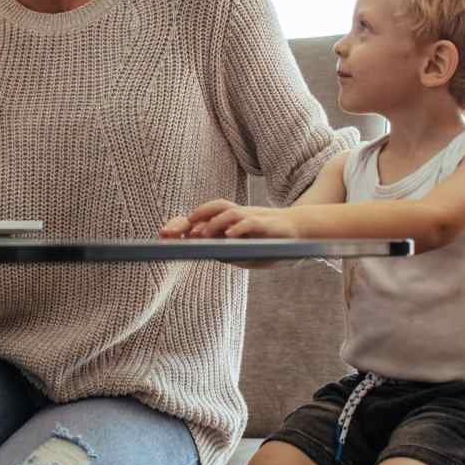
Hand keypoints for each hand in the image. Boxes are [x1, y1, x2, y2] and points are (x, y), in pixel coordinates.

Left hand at [160, 199, 299, 238]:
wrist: (301, 235)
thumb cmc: (270, 244)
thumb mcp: (246, 253)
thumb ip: (228, 252)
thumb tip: (208, 251)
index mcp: (228, 224)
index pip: (202, 219)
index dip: (183, 224)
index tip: (163, 234)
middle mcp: (236, 217)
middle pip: (209, 210)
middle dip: (189, 221)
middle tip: (169, 233)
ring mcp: (250, 217)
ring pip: (227, 212)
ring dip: (212, 223)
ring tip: (200, 235)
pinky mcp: (265, 223)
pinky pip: (250, 222)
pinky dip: (239, 227)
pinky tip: (229, 235)